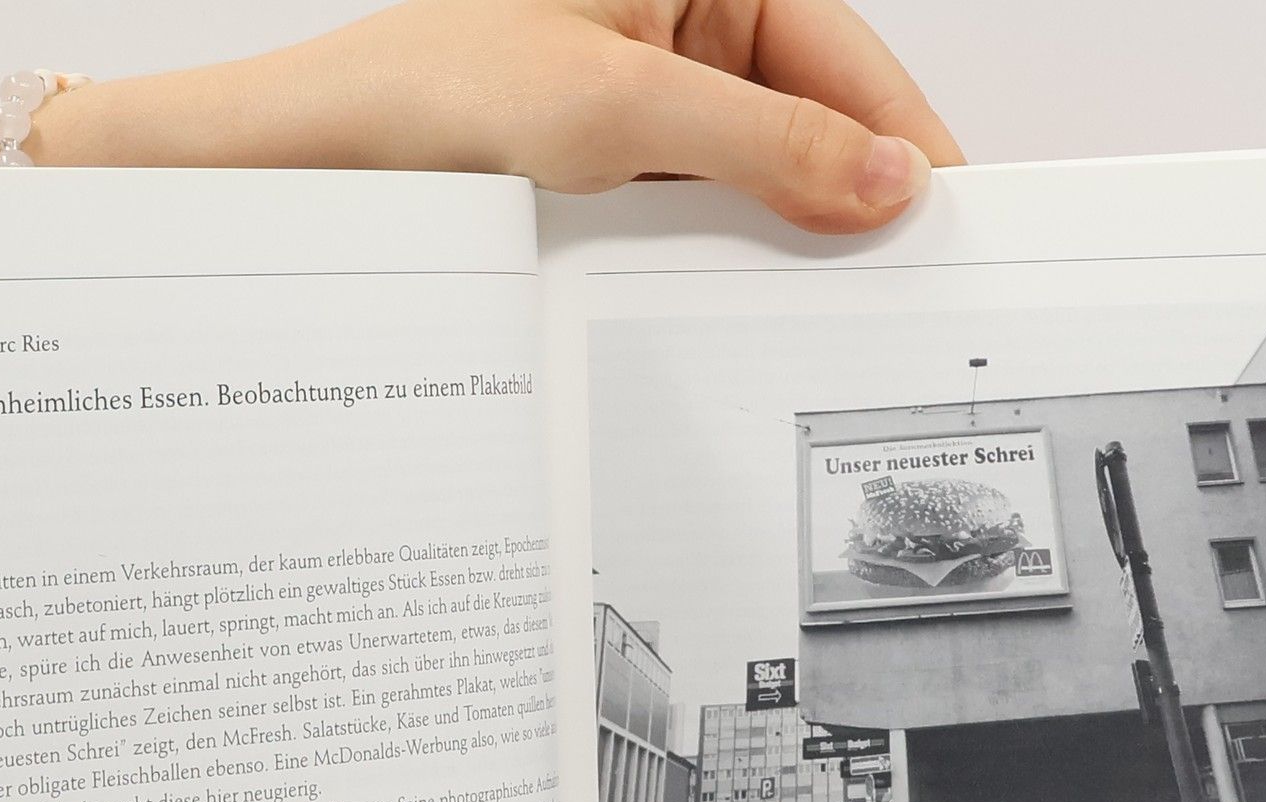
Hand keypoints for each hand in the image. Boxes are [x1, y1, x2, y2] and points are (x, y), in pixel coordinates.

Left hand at [76, 0, 965, 233]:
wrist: (307, 168)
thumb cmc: (426, 93)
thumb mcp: (617, 112)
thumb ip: (768, 146)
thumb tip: (888, 180)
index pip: (844, 57)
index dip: (903, 142)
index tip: (958, 221)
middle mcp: (679, 26)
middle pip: (811, 120)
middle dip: (851, 202)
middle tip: (907, 288)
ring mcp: (646, 103)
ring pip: (758, 178)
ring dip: (786, 242)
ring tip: (830, 310)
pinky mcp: (613, 170)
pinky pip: (700, 213)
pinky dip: (726, 260)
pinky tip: (745, 307)